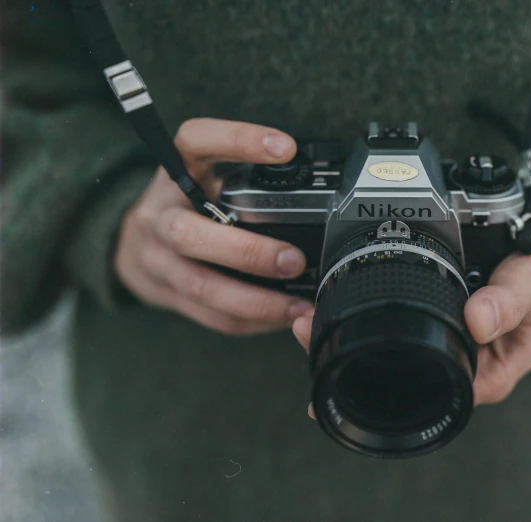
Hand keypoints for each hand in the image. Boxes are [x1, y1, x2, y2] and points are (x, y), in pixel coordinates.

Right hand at [115, 118, 314, 334]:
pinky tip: (282, 318)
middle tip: (296, 260)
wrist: (131, 240)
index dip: (239, 140)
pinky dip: (250, 321)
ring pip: (201, 286)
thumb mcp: (207, 172)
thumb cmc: (188, 201)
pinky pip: (210, 315)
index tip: (286, 149)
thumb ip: (245, 174)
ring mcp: (159, 259)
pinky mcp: (168, 294)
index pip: (198, 141)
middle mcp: (161, 213)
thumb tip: (314, 183)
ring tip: (299, 306)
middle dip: (247, 253)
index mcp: (176, 169)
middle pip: (190, 234)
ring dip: (255, 301)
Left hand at [291, 235, 530, 412]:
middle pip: (399, 373)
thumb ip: (511, 300)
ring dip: (355, 334)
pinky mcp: (454, 323)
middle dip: (347, 354)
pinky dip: (377, 315)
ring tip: (309, 315)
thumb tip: (475, 320)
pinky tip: (347, 302)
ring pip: (398, 350)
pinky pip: (409, 326)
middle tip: (300, 326)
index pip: (420, 386)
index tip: (322, 350)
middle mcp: (468, 364)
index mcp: (489, 371)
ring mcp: (459, 345)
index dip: (369, 374)